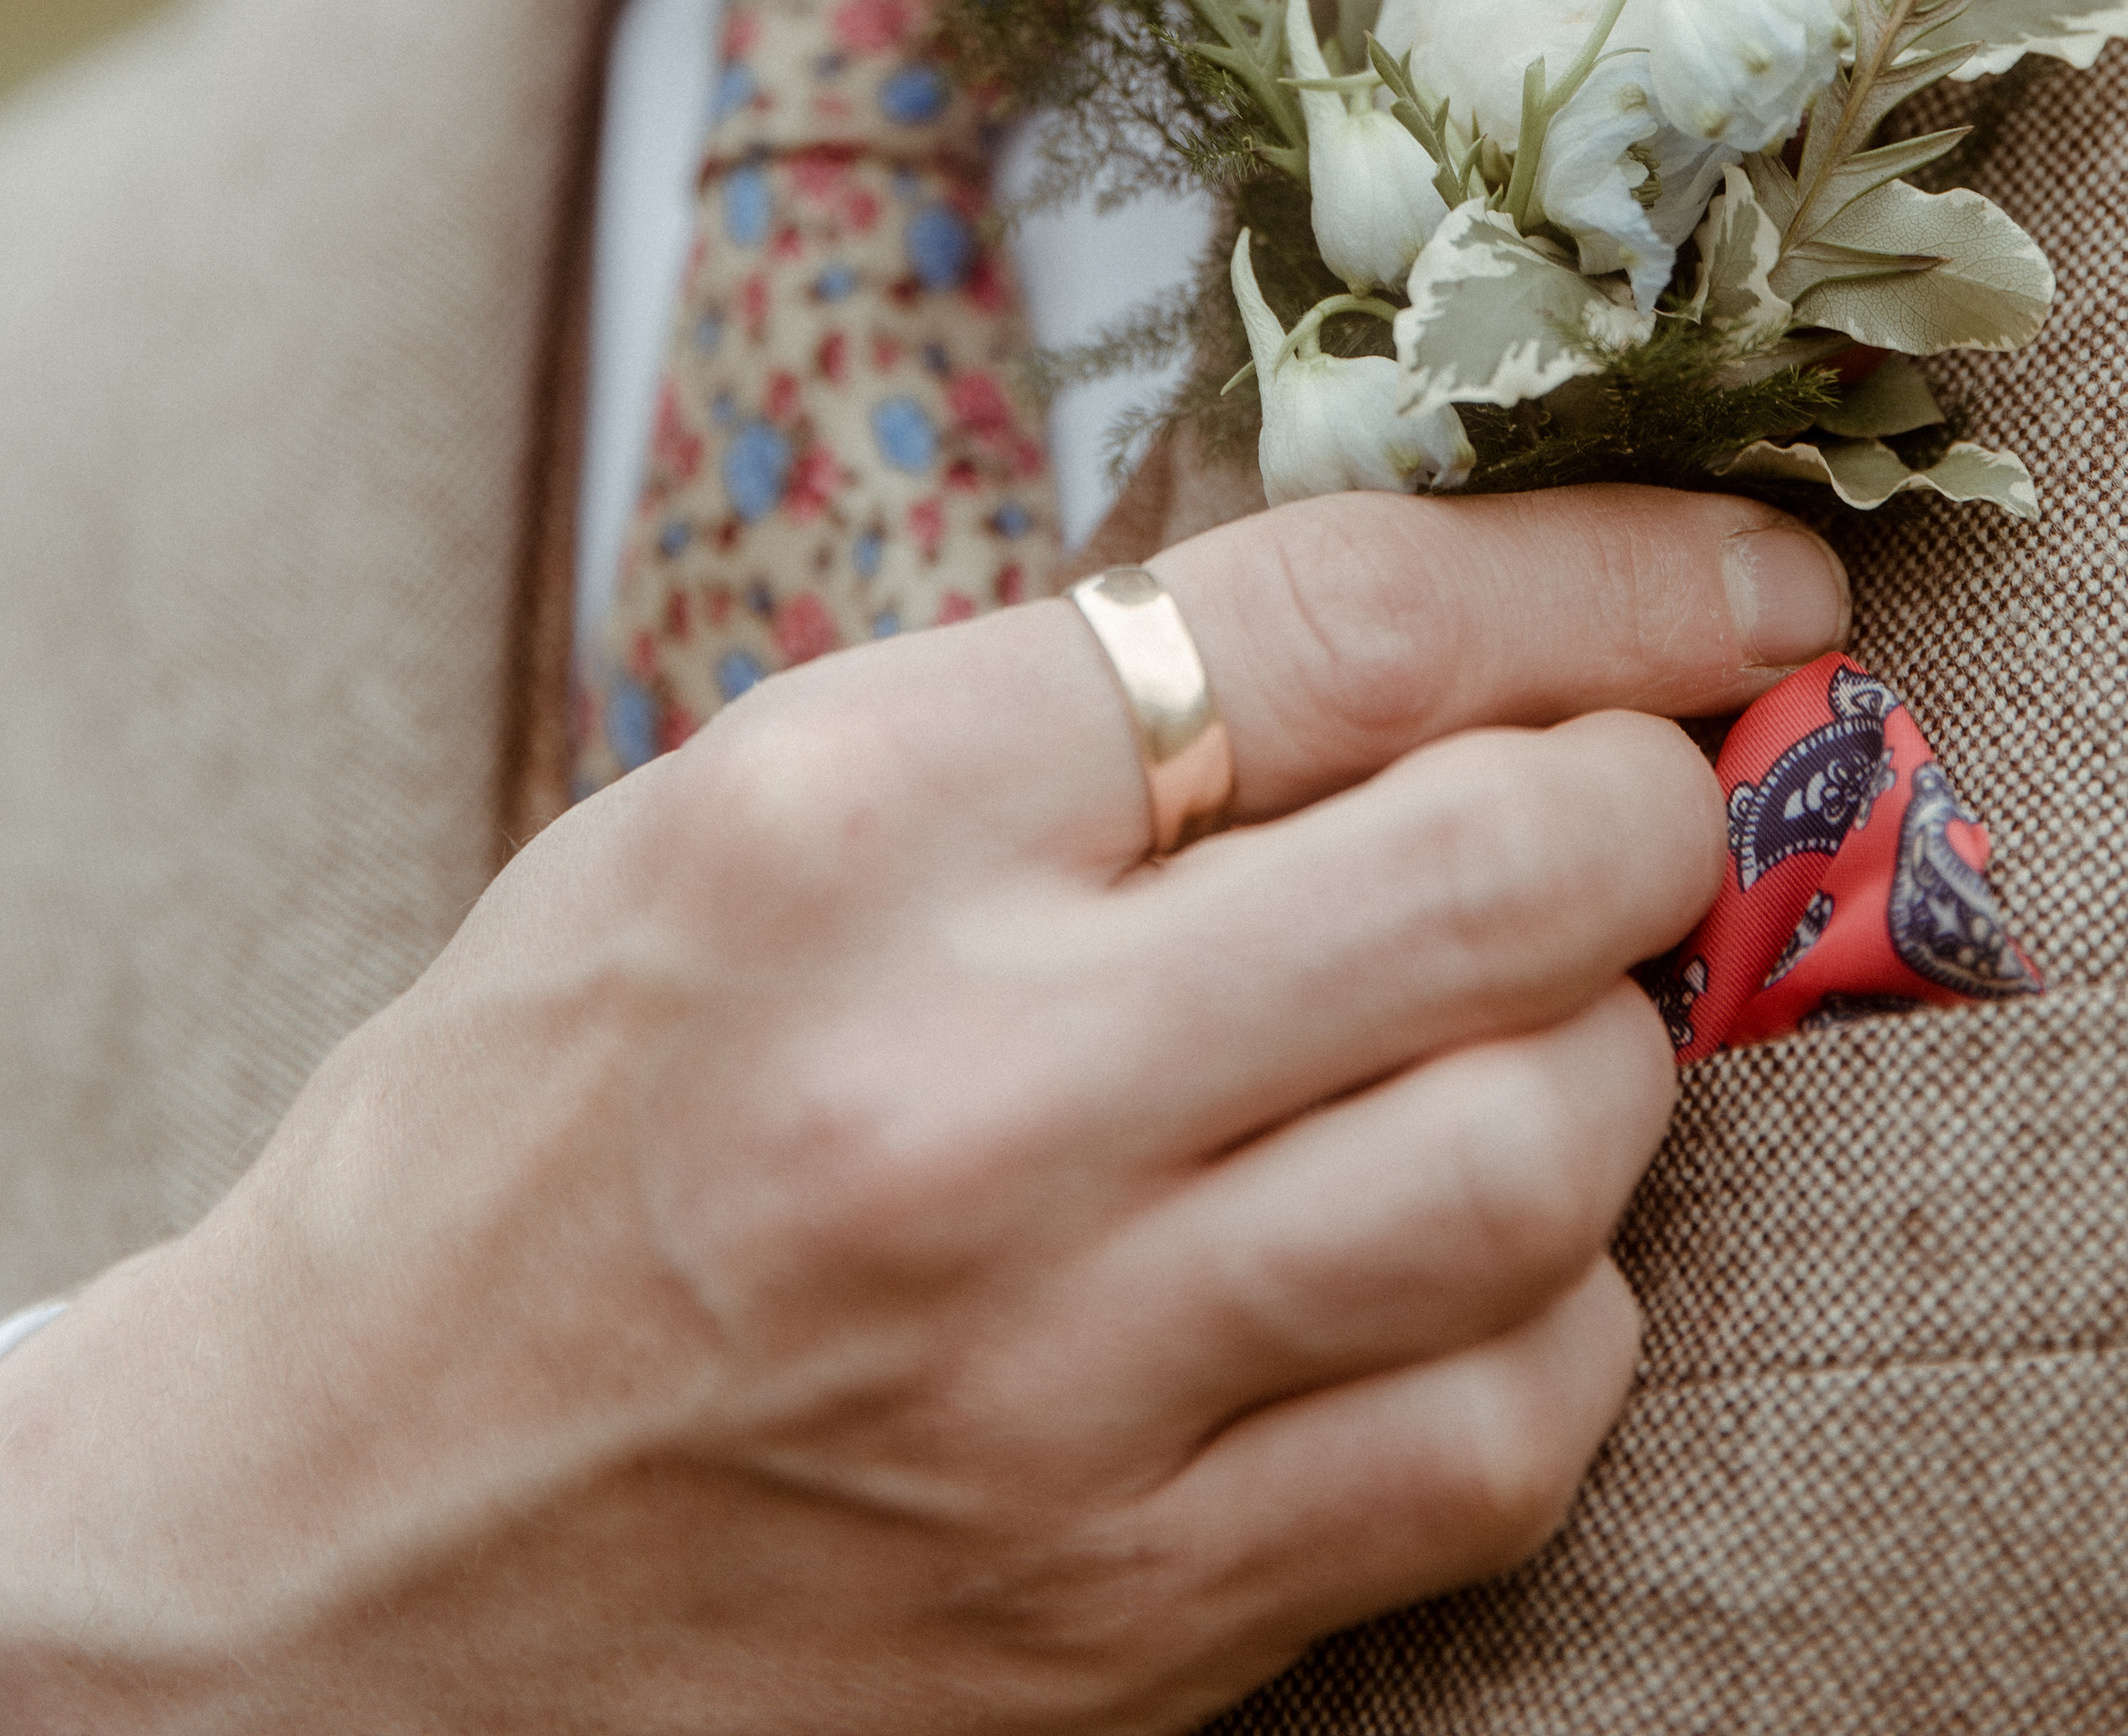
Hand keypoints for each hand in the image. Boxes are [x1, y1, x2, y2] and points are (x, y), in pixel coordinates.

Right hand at [0, 486, 1845, 1732]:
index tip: (1751, 576)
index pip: (1351, 621)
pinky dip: (1556, 1309)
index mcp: (857, 823)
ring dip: (1617, 1053)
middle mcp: (971, 1093)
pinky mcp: (1129, 1612)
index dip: (1614, 573)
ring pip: (1553, 1153)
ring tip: (1541, 1018)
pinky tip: (1468, 1250)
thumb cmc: (543, 1126)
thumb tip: (1456, 632)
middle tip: (1660, 788)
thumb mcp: (748, 810)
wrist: (318, 1560)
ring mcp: (1062, 1379)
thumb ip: (1081, 711)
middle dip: (1659, 796)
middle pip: (1509, 873)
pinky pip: (1509, 1429)